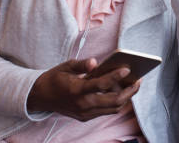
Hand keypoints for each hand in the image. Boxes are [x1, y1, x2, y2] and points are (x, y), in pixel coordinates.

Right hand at [27, 58, 141, 121]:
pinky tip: (121, 91)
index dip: (116, 76)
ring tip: (134, 85)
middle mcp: (82, 105)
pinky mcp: (85, 117)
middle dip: (129, 92)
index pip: (101, 85)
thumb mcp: (66, 67)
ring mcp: (85, 113)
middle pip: (113, 102)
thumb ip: (82, 65)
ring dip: (125, 98)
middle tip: (139, 80)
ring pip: (112, 109)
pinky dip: (116, 102)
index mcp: (77, 90)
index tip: (127, 69)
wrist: (40, 97)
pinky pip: (105, 111)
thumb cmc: (54, 78)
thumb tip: (95, 62)